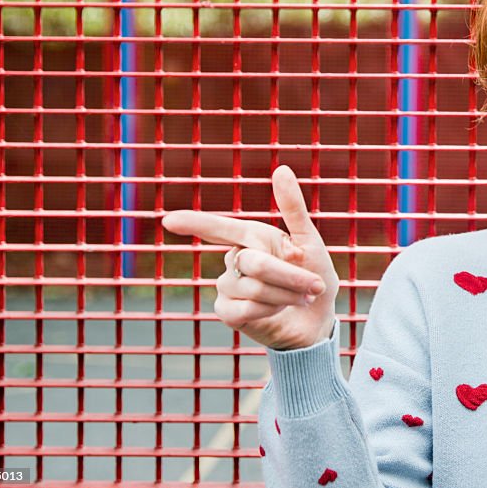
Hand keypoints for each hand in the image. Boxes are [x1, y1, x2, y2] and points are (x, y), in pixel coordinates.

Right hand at [161, 165, 338, 350]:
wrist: (318, 318)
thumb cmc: (314, 275)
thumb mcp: (309, 240)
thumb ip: (293, 208)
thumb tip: (281, 169)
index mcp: (251, 237)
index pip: (218, 228)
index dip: (194, 223)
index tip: (168, 221)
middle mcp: (234, 258)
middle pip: (254, 263)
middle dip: (289, 275)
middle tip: (314, 285)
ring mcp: (227, 285)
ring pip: (252, 287)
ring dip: (285, 295)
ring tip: (300, 298)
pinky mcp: (227, 312)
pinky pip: (244, 309)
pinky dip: (270, 310)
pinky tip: (278, 311)